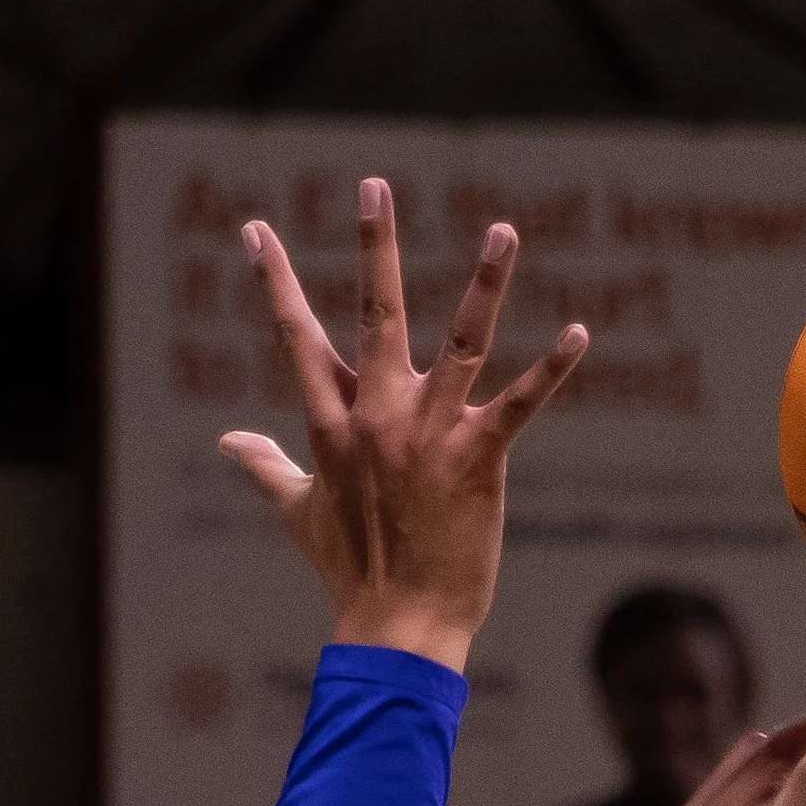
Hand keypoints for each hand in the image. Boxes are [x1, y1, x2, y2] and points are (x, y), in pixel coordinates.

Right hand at [218, 177, 587, 670]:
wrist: (396, 622)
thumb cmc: (351, 571)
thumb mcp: (298, 512)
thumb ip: (265, 467)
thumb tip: (228, 440)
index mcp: (331, 424)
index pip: (298, 338)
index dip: (276, 281)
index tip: (257, 230)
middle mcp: (376, 415)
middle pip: (375, 313)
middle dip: (374, 244)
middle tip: (374, 183)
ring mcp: (427, 433)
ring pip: (460, 340)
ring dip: (485, 282)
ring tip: (504, 228)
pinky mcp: (476, 458)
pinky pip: (518, 404)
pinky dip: (550, 369)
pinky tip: (578, 333)